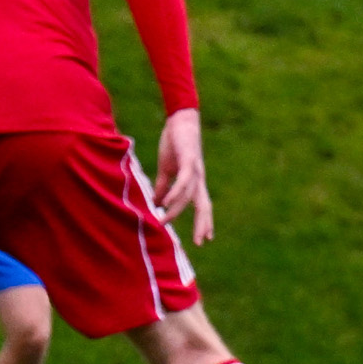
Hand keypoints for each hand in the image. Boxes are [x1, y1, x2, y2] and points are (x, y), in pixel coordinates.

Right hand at [154, 107, 213, 244]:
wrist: (179, 121)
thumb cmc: (174, 143)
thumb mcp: (166, 168)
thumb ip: (162, 186)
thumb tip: (157, 202)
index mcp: (194, 181)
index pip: (202, 205)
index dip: (205, 221)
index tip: (206, 239)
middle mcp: (198, 179)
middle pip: (204, 206)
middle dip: (203, 224)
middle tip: (202, 243)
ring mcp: (195, 170)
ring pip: (189, 196)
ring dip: (175, 210)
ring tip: (163, 220)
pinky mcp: (188, 161)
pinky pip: (183, 181)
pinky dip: (174, 193)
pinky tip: (165, 202)